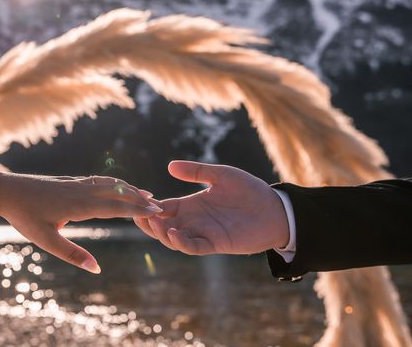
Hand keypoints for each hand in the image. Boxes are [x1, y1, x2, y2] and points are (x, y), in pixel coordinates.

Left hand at [0, 172, 161, 272]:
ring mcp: (77, 183)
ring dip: (129, 188)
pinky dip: (115, 182)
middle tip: (160, 205)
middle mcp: (82, 191)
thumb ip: (72, 255)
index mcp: (79, 206)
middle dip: (139, 198)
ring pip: (110, 183)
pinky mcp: (71, 180)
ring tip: (146, 193)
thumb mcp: (47, 241)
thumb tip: (96, 269)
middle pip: (117, 193)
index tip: (156, 211)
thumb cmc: (25, 217)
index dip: (137, 209)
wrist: (7, 190)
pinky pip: (99, 180)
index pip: (115, 207)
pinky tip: (117, 184)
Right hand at [134, 161, 288, 255]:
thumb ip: (197, 171)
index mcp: (191, 204)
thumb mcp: (220, 175)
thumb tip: (170, 165)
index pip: (163, 207)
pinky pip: (193, 246)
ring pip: (173, 238)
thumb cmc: (249, 190)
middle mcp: (193, 220)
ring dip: (160, 232)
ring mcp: (202, 233)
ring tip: (155, 222)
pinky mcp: (215, 243)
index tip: (136, 199)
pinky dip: (181, 242)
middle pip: (162, 225)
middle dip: (148, 222)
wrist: (275, 209)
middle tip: (136, 214)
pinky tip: (173, 232)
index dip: (149, 205)